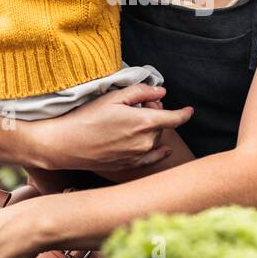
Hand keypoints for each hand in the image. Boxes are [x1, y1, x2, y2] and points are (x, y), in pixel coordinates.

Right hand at [40, 83, 192, 175]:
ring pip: (154, 140)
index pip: (174, 118)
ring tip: (129, 122)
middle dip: (154, 114)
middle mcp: (145, 142)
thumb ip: (141, 92)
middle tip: (134, 106)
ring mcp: (137, 156)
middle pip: (161, 126)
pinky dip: (158, 152)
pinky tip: (162, 150)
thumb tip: (161, 92)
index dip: (184, 113)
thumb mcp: (114, 97)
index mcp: (144, 123)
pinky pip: (151, 158)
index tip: (189, 110)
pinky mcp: (128, 165)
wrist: (66, 144)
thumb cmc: (87, 117)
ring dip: (150, 130)